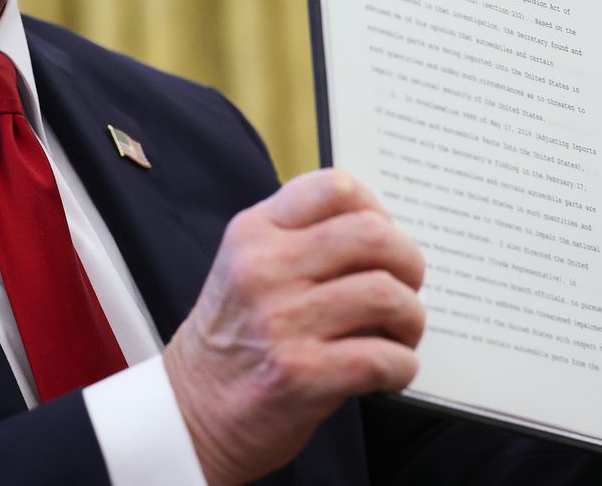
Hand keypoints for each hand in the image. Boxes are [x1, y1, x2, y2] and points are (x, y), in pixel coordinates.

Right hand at [163, 169, 425, 485]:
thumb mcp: (246, 267)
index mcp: (254, 233)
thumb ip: (301, 240)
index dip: (377, 210)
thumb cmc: (233, 340)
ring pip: (386, 294)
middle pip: (373, 235)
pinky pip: (382, 358)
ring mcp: (281, 322)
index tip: (384, 239)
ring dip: (410, 318)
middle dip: (409, 263)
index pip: (336, 187)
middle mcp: (265, 269)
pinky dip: (402, 366)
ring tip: (399, 334)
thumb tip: (385, 236)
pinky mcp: (300, 375)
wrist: (191, 413)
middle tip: (406, 288)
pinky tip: (389, 372)